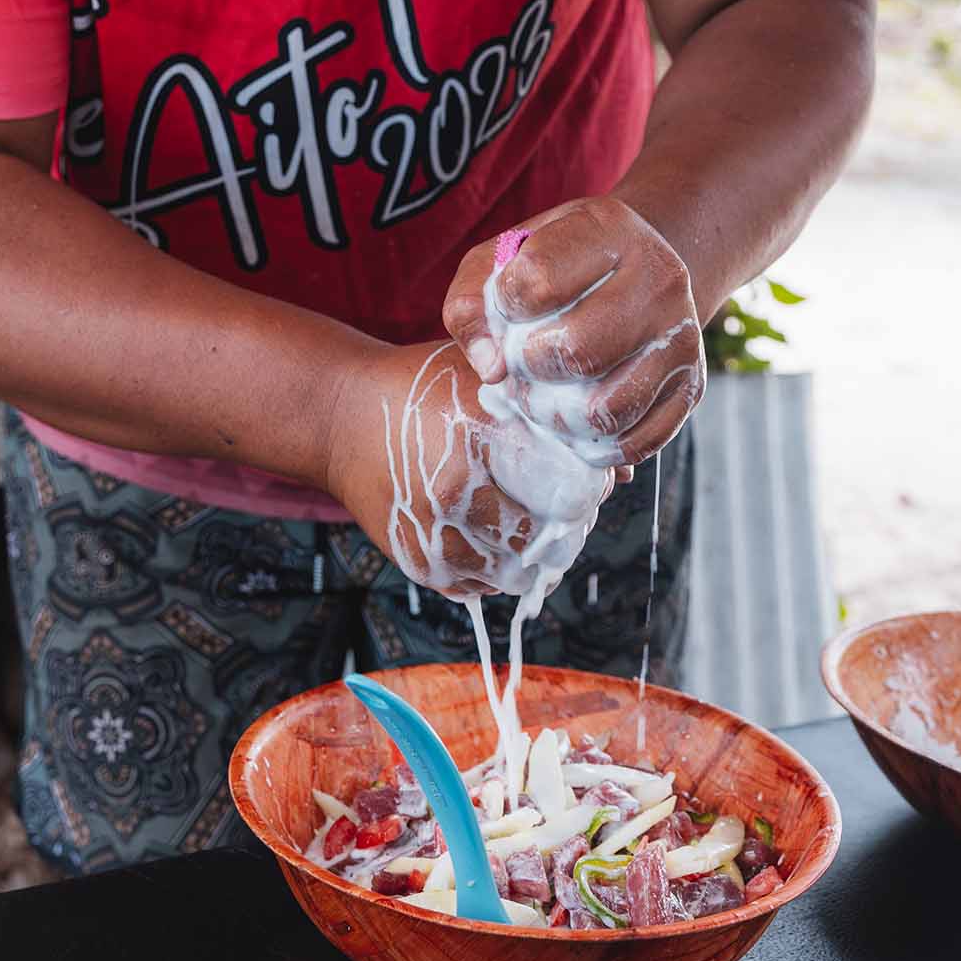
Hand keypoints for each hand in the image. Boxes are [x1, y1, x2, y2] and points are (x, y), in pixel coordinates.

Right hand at [325, 339, 610, 599]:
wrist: (339, 416)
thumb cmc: (423, 388)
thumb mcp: (486, 377)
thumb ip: (549, 414)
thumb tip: (621, 471)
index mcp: (483, 435)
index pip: (568, 488)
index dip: (587, 490)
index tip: (590, 483)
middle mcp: (459, 488)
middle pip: (548, 534)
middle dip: (565, 527)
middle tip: (565, 510)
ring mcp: (437, 532)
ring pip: (518, 569)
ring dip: (534, 554)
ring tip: (531, 524)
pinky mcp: (420, 562)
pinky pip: (481, 583)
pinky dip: (497, 566)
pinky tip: (492, 534)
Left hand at [442, 197, 705, 465]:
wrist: (637, 271)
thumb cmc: (556, 266)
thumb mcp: (504, 259)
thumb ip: (473, 302)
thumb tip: (491, 369)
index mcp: (608, 230)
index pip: (537, 280)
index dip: (506, 306)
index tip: (509, 307)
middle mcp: (659, 277)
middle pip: (576, 351)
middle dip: (528, 369)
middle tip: (519, 366)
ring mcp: (683, 335)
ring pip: (605, 409)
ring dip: (556, 418)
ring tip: (543, 398)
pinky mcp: (692, 385)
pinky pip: (635, 442)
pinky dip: (593, 447)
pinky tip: (573, 422)